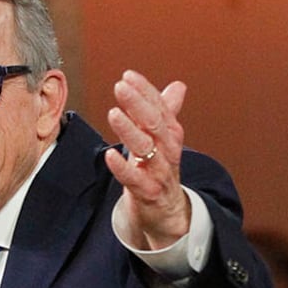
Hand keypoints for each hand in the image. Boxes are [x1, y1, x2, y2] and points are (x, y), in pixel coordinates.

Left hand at [102, 70, 190, 249]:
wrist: (168, 212)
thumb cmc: (160, 170)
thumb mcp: (164, 140)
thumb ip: (167, 112)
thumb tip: (178, 86)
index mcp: (170, 134)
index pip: (159, 107)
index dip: (145, 91)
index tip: (128, 76)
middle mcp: (167, 150)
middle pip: (155, 123)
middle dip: (138, 104)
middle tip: (121, 86)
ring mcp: (158, 172)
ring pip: (146, 148)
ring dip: (130, 130)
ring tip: (114, 113)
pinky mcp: (148, 193)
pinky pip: (135, 179)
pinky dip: (122, 167)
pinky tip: (110, 155)